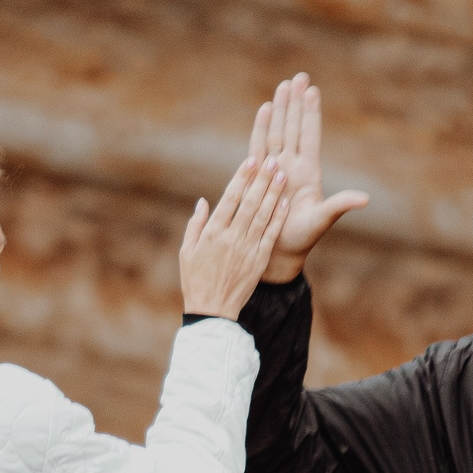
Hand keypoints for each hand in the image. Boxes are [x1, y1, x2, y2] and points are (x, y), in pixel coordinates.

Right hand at [179, 157, 292, 319]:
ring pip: (263, 215)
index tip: (251, 161)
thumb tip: (203, 202)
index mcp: (212, 233)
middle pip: (250, 202)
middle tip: (273, 160)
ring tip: (282, 175)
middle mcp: (231, 238)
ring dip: (273, 193)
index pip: (229, 198)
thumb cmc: (195, 280)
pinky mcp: (259, 261)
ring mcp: (247, 249)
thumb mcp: (186, 251)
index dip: (242, 178)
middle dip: (262, 180)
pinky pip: (271, 235)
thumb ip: (195, 225)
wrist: (212, 312)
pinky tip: (285, 202)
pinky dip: (278, 218)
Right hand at [246, 73, 369, 282]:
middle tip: (299, 77)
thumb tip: (365, 199)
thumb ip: (340, 206)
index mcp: (309, 173)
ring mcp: (275, 169)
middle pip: (294, 128)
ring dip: (280, 110)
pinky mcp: (259, 176)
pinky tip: (264, 110)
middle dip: (296, 103)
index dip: (311, 115)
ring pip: (277, 132)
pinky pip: (258, 147)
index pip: (310, 137)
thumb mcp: (322, 221)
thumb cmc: (302, 239)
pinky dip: (261, 129)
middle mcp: (292, 167)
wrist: (277, 254)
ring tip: (283, 86)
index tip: (313, 90)